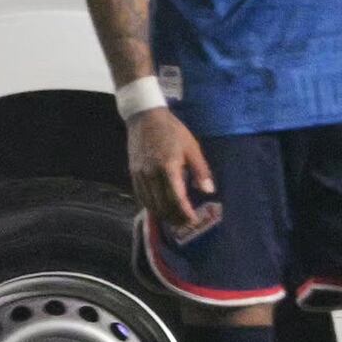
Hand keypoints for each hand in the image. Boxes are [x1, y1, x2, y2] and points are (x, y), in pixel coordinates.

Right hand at [125, 106, 219, 240]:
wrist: (145, 117)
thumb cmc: (172, 131)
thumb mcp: (192, 147)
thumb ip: (200, 170)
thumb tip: (208, 191)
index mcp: (168, 166)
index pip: (176, 198)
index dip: (185, 212)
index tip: (193, 220)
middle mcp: (151, 173)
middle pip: (162, 205)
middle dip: (175, 218)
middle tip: (186, 223)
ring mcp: (140, 174)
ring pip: (150, 203)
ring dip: (163, 215)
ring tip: (174, 219)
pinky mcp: (133, 173)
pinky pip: (141, 196)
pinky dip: (151, 206)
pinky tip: (159, 208)